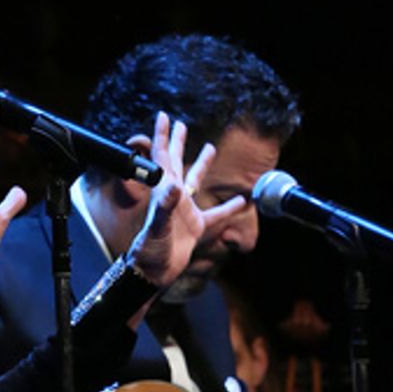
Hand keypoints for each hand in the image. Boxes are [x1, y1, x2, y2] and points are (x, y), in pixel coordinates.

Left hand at [126, 112, 246, 287]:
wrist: (152, 274)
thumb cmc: (150, 252)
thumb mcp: (158, 228)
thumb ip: (165, 207)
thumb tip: (175, 186)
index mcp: (163, 192)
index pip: (161, 158)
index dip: (162, 136)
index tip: (164, 116)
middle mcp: (172, 198)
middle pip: (175, 163)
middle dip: (177, 143)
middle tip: (181, 123)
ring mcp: (184, 212)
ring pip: (195, 182)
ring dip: (201, 165)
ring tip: (210, 148)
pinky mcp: (195, 228)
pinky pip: (216, 215)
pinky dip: (229, 208)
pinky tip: (242, 201)